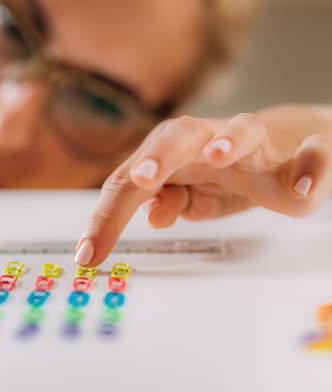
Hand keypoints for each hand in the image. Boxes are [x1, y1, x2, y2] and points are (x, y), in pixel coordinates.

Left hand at [74, 105, 331, 265]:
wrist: (290, 148)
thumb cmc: (228, 172)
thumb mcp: (192, 196)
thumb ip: (169, 203)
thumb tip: (154, 213)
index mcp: (170, 156)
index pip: (129, 182)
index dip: (107, 216)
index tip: (88, 254)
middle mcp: (206, 141)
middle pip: (174, 137)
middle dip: (157, 156)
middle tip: (143, 178)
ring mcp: (254, 143)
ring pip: (240, 131)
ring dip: (228, 141)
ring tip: (217, 156)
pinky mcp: (302, 152)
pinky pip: (310, 156)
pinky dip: (309, 167)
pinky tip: (302, 188)